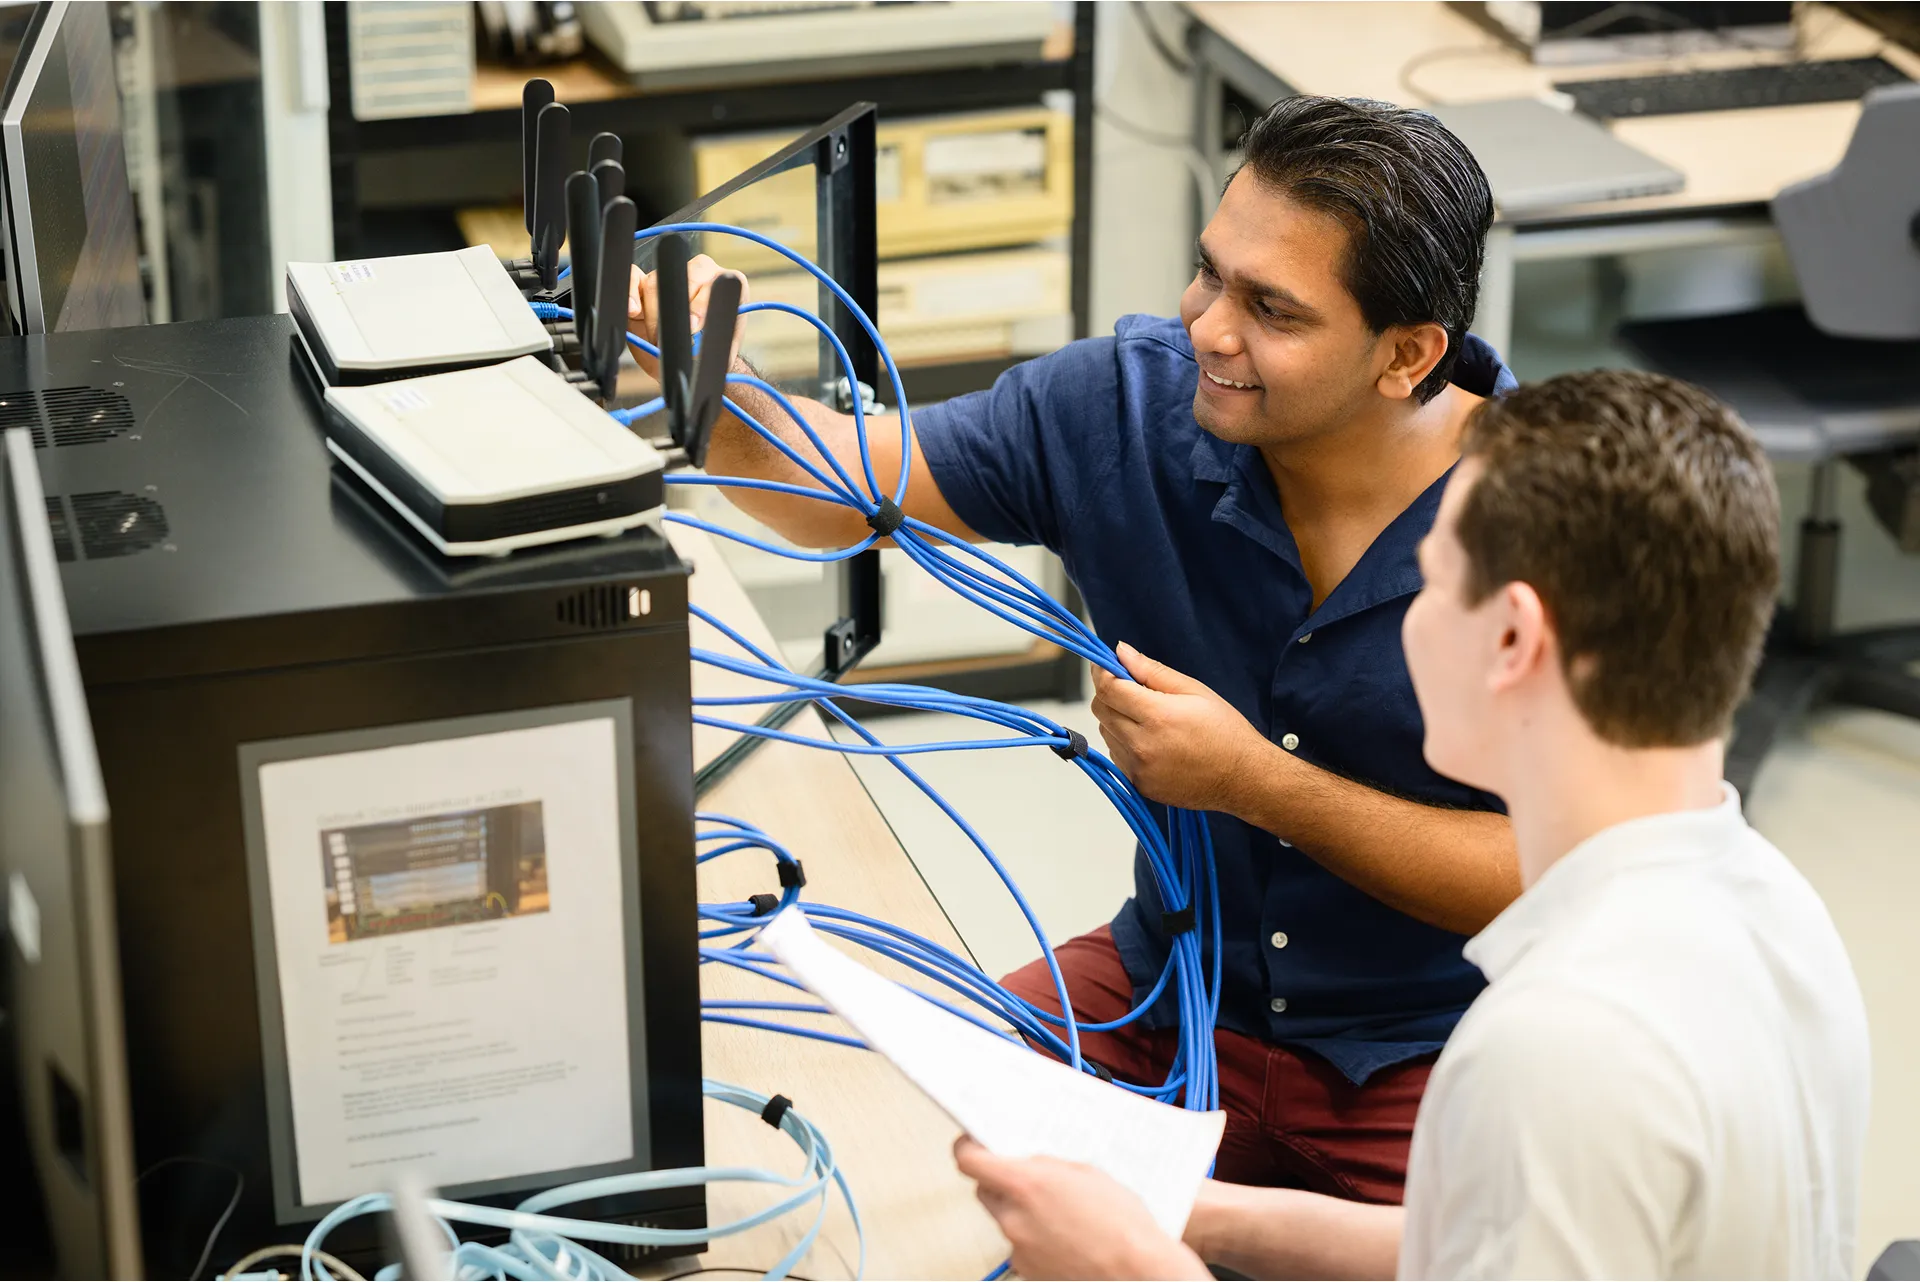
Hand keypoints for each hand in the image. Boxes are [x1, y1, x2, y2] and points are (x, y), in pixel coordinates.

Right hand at [626, 256, 749, 377]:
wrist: (691, 360)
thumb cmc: (709, 352)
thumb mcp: (720, 351)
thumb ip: (716, 346)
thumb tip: (702, 344)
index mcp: (725, 282)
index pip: (710, 284)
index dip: (699, 306)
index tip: (693, 327)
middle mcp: (697, 272)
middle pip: (680, 279)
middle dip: (672, 312)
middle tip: (668, 339)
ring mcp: (668, 276)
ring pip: (655, 282)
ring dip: (652, 314)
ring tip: (656, 339)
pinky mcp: (642, 282)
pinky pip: (632, 277)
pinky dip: (630, 293)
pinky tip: (633, 311)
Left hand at [954, 1138, 1210, 1280]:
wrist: (1138, 1272)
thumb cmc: (1122, 1227)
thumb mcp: (1086, 1174)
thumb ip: (1048, 1166)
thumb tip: (1031, 1163)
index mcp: (1026, 1186)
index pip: (970, 1161)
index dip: (968, 1148)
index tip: (972, 1142)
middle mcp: (1014, 1218)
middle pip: (985, 1190)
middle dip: (1001, 1181)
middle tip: (1026, 1177)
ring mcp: (1018, 1249)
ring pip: (1004, 1219)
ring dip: (1022, 1211)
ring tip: (1059, 1212)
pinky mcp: (1027, 1271)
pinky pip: (1021, 1245)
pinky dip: (1035, 1237)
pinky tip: (1063, 1235)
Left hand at [1090, 642, 1279, 814]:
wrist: (1243, 779)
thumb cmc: (1225, 732)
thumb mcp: (1194, 690)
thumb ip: (1152, 671)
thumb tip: (1121, 652)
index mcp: (1157, 716)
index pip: (1108, 688)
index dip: (1101, 671)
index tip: (1104, 663)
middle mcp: (1142, 745)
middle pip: (1100, 709)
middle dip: (1110, 693)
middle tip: (1131, 688)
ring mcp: (1138, 768)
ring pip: (1105, 732)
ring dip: (1116, 719)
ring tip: (1148, 719)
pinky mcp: (1138, 784)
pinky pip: (1116, 754)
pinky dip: (1124, 742)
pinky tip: (1151, 741)